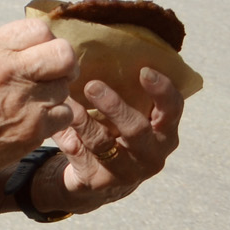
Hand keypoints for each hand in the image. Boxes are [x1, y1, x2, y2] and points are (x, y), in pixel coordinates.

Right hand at [0, 16, 77, 192]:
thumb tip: (22, 44)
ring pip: (65, 84)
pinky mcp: (34, 128)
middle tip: (54, 73)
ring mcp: (22, 99)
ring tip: (32, 101)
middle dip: (64, 62)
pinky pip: (65, 113)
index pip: (38, 29)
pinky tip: (33, 120)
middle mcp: (3, 69)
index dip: (44, 41)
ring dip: (54, 92)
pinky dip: (54, 118)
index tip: (39, 54)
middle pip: (64, 52)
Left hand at [41, 67, 184, 211]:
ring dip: (83, 120)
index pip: (173, 109)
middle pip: (138, 130)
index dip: (162, 91)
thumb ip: (124, 89)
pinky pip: (82, 156)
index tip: (144, 71)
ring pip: (105, 144)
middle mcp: (152, 153)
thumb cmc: (114, 132)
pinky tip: (56, 122)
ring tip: (66, 102)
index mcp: (164, 131)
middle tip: (92, 85)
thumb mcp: (125, 114)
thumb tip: (99, 47)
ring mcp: (129, 172)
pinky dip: (68, 136)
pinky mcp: (101, 181)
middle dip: (115, 106)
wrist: (97, 179)